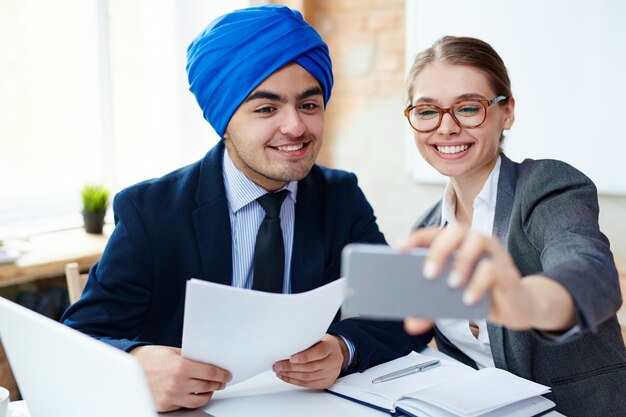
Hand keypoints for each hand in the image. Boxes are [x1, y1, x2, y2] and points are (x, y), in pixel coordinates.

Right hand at [130, 345, 231, 411]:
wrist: (131, 368)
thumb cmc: (150, 358)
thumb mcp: (173, 352)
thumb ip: (191, 358)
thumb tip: (207, 362)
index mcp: (181, 367)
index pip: (210, 373)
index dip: (222, 375)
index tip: (227, 375)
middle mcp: (178, 383)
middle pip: (207, 386)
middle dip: (217, 384)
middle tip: (222, 381)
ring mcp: (172, 396)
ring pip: (199, 400)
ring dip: (208, 394)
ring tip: (210, 389)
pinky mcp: (166, 405)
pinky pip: (185, 405)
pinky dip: (193, 400)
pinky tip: (195, 394)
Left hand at [272, 334, 346, 388]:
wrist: (335, 352)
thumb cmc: (322, 343)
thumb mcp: (317, 337)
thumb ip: (306, 341)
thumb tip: (286, 346)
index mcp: (331, 346)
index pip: (319, 353)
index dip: (304, 356)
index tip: (291, 358)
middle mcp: (334, 361)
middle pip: (310, 367)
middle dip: (291, 367)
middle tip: (278, 365)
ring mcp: (331, 373)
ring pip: (308, 377)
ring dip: (290, 375)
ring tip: (279, 371)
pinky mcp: (326, 382)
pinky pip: (308, 384)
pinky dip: (295, 381)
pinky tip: (286, 377)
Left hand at [400, 224, 531, 330]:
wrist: (516, 306)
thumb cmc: (478, 295)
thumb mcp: (450, 303)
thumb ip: (430, 310)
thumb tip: (411, 325)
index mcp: (455, 243)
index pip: (433, 233)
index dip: (416, 238)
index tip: (398, 249)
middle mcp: (474, 241)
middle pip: (456, 231)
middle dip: (439, 250)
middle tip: (428, 274)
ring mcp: (493, 252)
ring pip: (478, 241)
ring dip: (462, 263)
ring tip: (451, 285)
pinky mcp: (507, 269)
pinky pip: (493, 268)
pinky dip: (479, 283)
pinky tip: (468, 299)